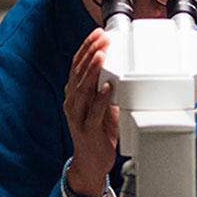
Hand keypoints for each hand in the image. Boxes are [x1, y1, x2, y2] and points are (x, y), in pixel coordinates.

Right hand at [63, 29, 118, 196]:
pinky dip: (101, 98)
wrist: (91, 163)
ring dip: (93, 70)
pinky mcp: (86, 129)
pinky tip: (108, 87)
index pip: (78, 65)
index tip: (97, 33)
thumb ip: (108, 89)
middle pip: (78, 72)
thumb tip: (123, 71)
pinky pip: (94, 111)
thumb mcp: (104, 106)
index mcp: (75, 94)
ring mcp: (78, 116)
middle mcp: (73, 102)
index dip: (86, 48)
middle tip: (102, 38)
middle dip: (90, 52)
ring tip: (101, 55)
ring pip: (82, 88)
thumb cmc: (98, 134)